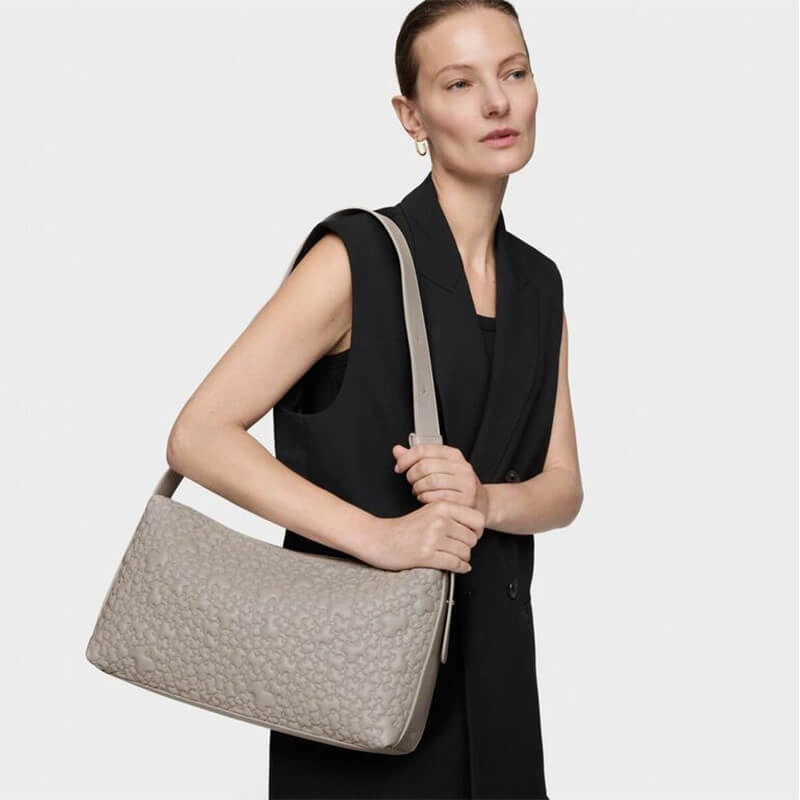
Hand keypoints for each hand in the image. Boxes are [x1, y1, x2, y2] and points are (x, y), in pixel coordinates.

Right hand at [361, 502, 483, 573]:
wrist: (378, 538)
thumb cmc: (403, 528)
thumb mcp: (428, 512)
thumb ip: (450, 516)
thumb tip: (474, 530)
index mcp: (441, 506)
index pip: (477, 519)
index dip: (478, 530)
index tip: (472, 535)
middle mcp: (439, 520)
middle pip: (472, 538)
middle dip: (468, 546)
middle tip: (460, 549)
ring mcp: (433, 538)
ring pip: (465, 552)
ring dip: (462, 558)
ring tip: (454, 557)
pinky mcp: (426, 555)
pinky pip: (454, 564)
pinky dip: (459, 568)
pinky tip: (457, 567)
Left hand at [392, 443, 489, 519]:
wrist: (481, 503)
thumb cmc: (457, 486)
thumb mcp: (439, 467)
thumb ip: (417, 459)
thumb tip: (397, 450)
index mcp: (453, 454)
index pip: (423, 449)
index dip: (405, 458)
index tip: (399, 467)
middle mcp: (461, 466)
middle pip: (424, 466)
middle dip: (411, 476)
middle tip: (412, 482)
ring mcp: (465, 483)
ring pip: (428, 482)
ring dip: (417, 489)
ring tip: (419, 491)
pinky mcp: (464, 499)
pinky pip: (435, 497)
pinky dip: (425, 499)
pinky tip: (426, 499)